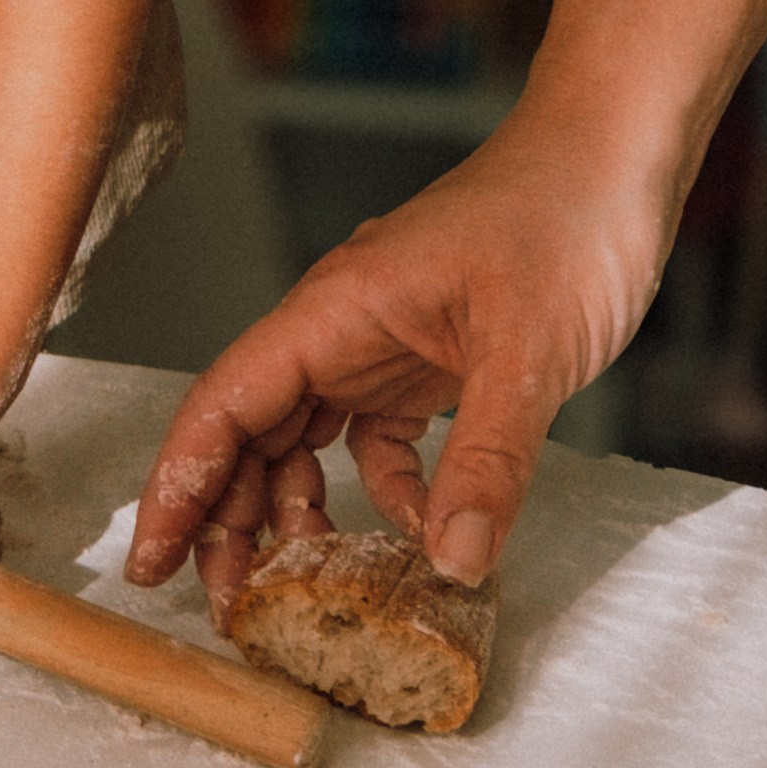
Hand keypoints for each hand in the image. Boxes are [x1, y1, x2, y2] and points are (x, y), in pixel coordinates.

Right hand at [124, 96, 670, 622]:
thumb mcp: (529, 351)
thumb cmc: (564, 218)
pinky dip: (387, 491)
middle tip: (232, 609)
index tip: (150, 562)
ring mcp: (382, 346)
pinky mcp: (428, 363)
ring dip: (298, 512)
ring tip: (301, 586)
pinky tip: (418, 528)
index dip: (180, 486)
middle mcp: (341, 329)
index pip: (225, 404)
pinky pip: (377, 441)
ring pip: (306, 441)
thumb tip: (450, 564)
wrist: (616, 158)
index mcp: (334, 310)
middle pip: (252, 434)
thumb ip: (487, 461)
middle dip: (231, 520)